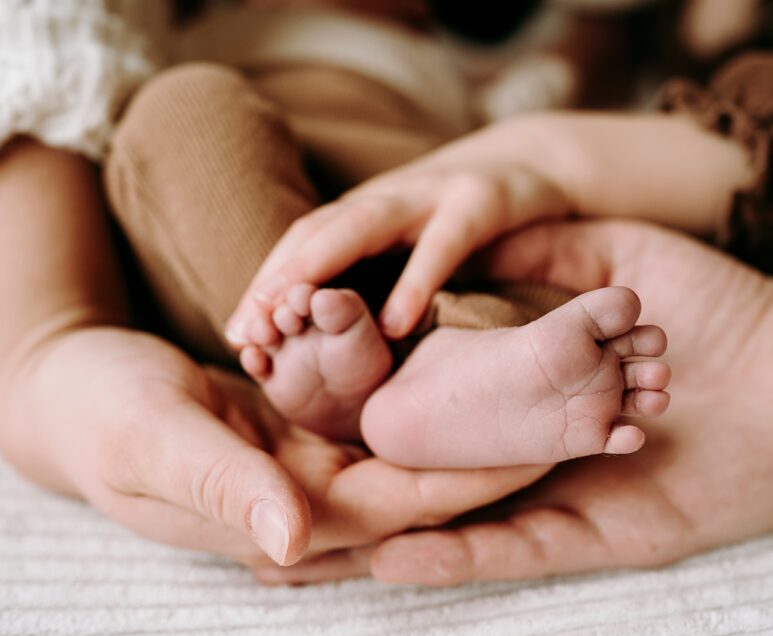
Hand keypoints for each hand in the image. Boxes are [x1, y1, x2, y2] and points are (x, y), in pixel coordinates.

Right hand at [14, 326, 550, 567]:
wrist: (68, 390)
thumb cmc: (100, 418)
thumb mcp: (153, 441)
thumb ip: (223, 484)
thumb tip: (290, 541)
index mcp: (291, 512)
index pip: (413, 501)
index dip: (487, 471)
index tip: (559, 437)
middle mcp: (317, 495)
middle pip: (432, 474)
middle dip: (502, 441)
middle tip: (585, 397)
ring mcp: (315, 460)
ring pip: (417, 439)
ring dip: (477, 410)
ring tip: (553, 368)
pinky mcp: (307, 425)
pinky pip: (383, 407)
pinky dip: (427, 384)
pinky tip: (473, 349)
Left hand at [226, 114, 574, 343]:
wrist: (536, 163)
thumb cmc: (464, 220)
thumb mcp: (410, 246)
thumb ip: (373, 276)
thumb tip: (325, 333)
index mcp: (365, 211)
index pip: (300, 242)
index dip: (264, 283)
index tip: (236, 334)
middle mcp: (386, 198)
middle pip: (315, 231)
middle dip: (275, 277)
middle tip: (247, 328)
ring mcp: (429, 195)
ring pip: (362, 224)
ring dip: (319, 263)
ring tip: (291, 312)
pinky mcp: (478, 203)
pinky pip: (442, 246)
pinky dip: (414, 283)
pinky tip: (395, 325)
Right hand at [256, 218, 772, 583]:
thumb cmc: (725, 307)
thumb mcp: (616, 264)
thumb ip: (543, 253)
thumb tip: (470, 235)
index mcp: (535, 394)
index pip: (430, 412)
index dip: (362, 413)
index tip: (292, 410)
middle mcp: (535, 452)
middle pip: (423, 483)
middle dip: (347, 497)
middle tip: (267, 512)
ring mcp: (562, 496)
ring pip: (452, 528)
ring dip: (375, 541)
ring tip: (294, 549)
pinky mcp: (600, 532)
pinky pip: (515, 550)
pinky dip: (453, 555)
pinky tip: (389, 556)